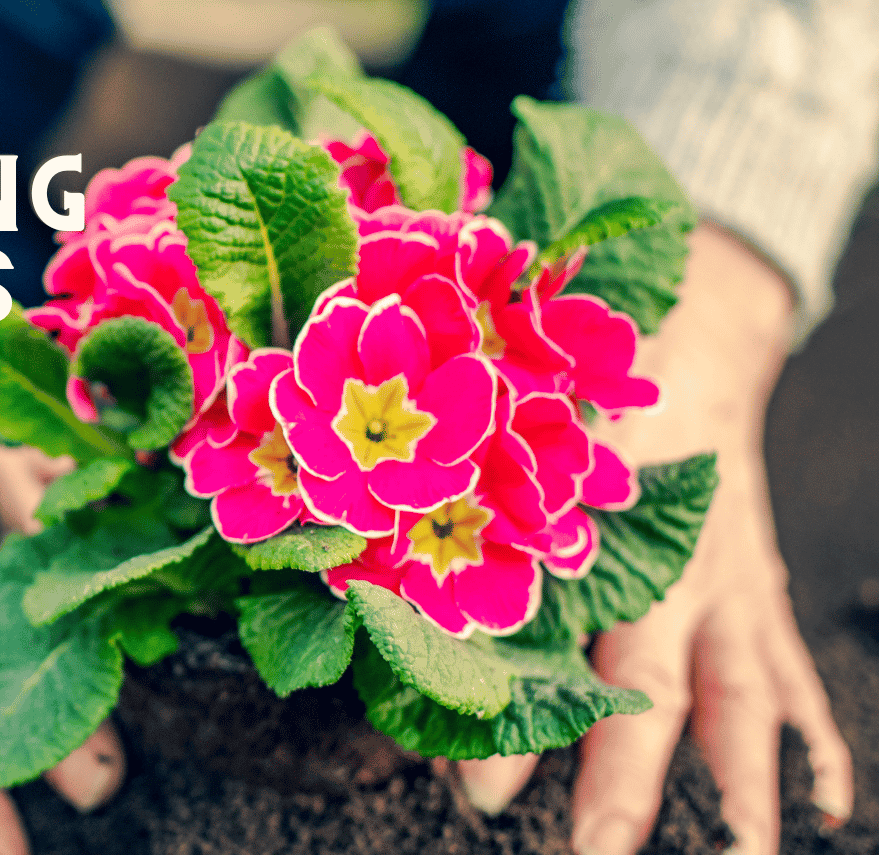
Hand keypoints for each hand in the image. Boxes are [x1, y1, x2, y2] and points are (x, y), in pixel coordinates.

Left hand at [458, 226, 854, 853]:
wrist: (691, 334)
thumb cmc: (572, 392)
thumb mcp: (505, 432)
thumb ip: (440, 498)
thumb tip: (352, 585)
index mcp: (587, 528)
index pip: (542, 640)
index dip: (508, 715)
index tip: (475, 790)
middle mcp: (665, 563)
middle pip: (646, 682)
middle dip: (620, 774)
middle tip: (590, 852)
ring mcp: (722, 582)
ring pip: (737, 691)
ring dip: (740, 778)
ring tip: (745, 850)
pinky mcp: (756, 594)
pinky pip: (790, 673)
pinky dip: (812, 737)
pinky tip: (825, 798)